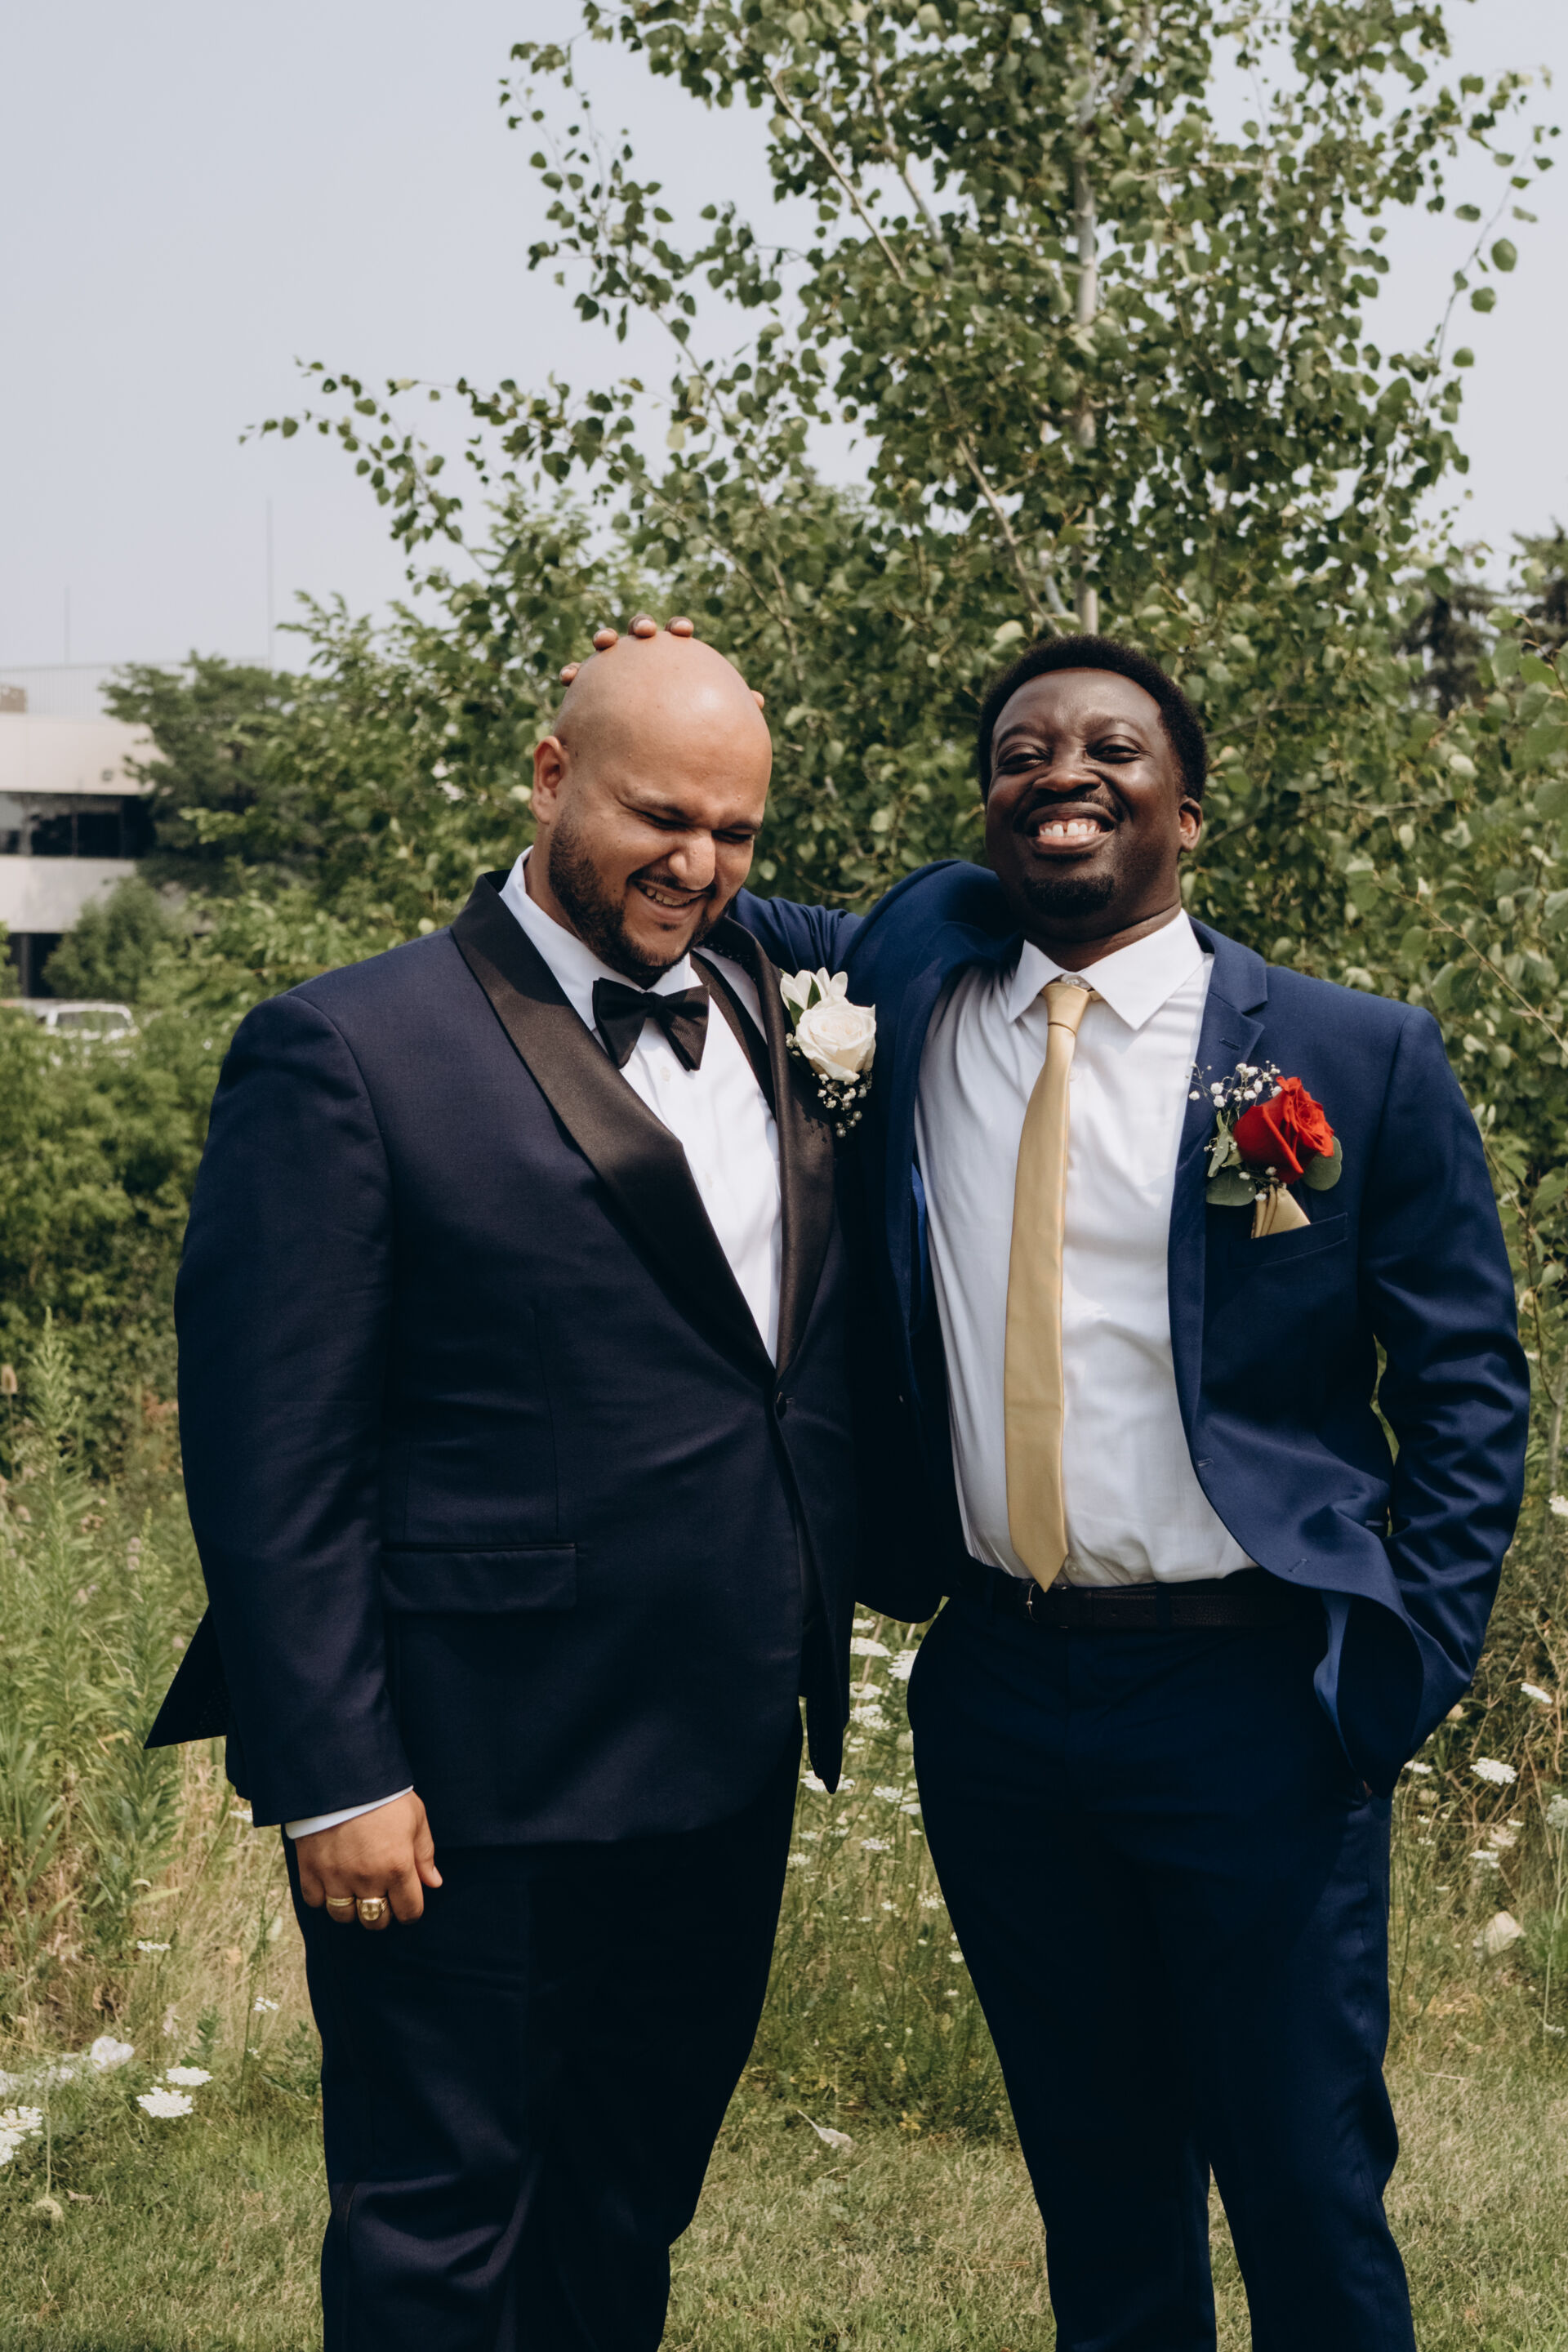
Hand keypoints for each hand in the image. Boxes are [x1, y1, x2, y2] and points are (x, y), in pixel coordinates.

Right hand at [296, 1791, 441, 1928]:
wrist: (340, 1774)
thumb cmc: (384, 1795)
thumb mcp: (415, 1818)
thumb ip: (424, 1854)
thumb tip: (433, 1883)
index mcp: (397, 1867)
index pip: (409, 1912)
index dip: (410, 1909)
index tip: (406, 1900)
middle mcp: (367, 1879)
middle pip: (375, 1921)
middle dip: (381, 1912)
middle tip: (381, 1893)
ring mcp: (335, 1877)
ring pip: (344, 1916)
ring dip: (351, 1906)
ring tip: (355, 1887)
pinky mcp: (309, 1870)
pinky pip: (315, 1901)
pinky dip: (323, 1895)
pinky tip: (332, 1878)